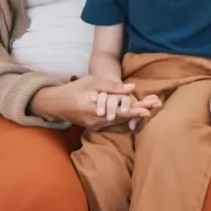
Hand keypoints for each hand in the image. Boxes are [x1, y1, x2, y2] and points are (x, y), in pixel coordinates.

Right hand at [32, 77, 154, 129]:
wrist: (56, 104)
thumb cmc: (74, 89)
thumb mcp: (92, 82)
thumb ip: (111, 86)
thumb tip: (132, 87)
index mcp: (94, 108)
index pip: (119, 111)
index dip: (135, 111)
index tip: (148, 110)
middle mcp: (96, 120)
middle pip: (122, 117)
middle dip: (138, 112)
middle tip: (155, 106)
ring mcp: (94, 125)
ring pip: (118, 121)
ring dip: (133, 115)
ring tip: (149, 109)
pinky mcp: (94, 127)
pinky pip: (112, 123)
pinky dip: (124, 118)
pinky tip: (134, 114)